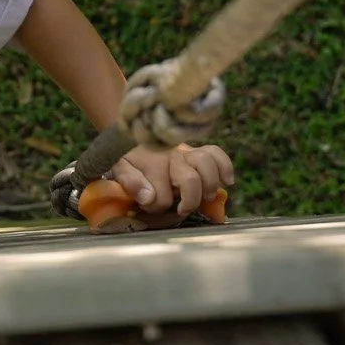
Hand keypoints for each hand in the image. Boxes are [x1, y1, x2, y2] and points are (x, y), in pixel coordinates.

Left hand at [113, 143, 233, 215]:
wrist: (131, 134)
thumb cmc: (126, 157)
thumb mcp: (118, 168)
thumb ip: (129, 182)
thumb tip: (148, 197)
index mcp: (152, 163)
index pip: (161, 196)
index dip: (156, 208)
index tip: (146, 208)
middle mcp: (172, 155)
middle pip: (191, 180)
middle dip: (189, 201)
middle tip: (183, 210)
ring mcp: (187, 151)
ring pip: (207, 163)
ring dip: (209, 185)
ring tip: (205, 198)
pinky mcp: (197, 150)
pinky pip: (217, 153)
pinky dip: (225, 167)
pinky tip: (226, 181)